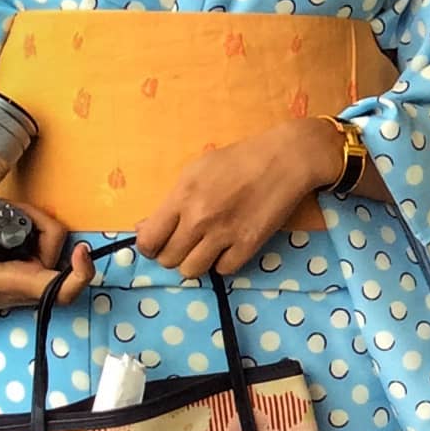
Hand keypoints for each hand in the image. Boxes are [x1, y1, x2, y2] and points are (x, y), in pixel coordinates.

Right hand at [0, 202, 91, 316]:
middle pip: (58, 248)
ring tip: (3, 213)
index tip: (81, 250)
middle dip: (41, 221)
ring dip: (32, 221)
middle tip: (12, 209)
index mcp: (15, 282)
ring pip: (49, 241)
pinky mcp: (26, 265)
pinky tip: (5, 219)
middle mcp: (29, 280)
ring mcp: (29, 273)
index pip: (61, 288)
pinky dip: (27, 226)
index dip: (81, 272)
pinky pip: (39, 241)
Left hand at [135, 118, 342, 277]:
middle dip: (172, 254)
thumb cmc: (238, 160)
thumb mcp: (195, 170)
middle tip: (184, 244)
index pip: (149, 240)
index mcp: (182, 196)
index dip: (149, 247)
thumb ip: (171, 200)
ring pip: (192, 270)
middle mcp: (200, 219)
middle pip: (168, 259)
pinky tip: (227, 248)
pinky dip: (222, 262)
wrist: (284, 160)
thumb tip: (146, 227)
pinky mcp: (249, 245)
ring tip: (204, 249)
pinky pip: (223, 270)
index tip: (157, 244)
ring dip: (195, 263)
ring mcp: (225, 234)